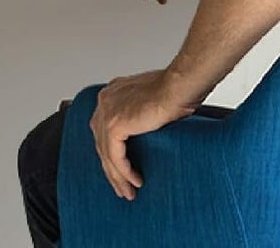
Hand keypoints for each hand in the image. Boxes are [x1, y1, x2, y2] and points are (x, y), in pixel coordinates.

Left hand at [89, 68, 198, 199]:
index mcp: (111, 93)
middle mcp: (105, 101)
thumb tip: (140, 132)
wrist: (177, 88)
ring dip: (119, 177)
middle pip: (102, 144)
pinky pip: (116, 157)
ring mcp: (107, 113)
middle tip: (122, 188)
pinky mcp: (114, 126)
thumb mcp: (148, 101)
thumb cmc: (172, 91)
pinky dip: (126, 172)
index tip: (119, 171)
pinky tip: (135, 181)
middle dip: (112, 170)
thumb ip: (137, 114)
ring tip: (128, 192)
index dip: (111, 154)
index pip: (103, 130)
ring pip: (108, 154)